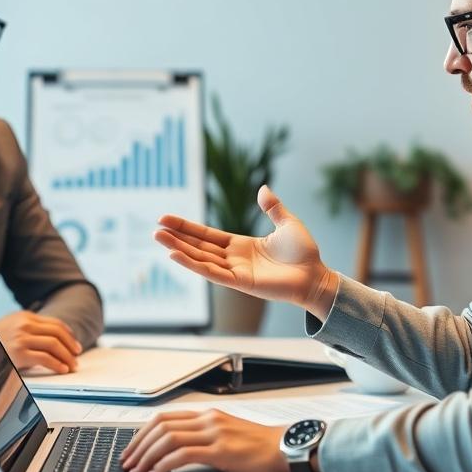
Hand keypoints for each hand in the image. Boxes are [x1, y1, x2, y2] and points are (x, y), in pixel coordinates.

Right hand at [0, 310, 81, 373]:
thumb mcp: (11, 327)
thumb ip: (29, 329)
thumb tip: (54, 342)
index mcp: (24, 316)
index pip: (55, 324)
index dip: (69, 335)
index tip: (75, 345)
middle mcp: (24, 325)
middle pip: (57, 333)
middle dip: (71, 346)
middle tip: (77, 356)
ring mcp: (21, 338)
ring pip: (54, 345)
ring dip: (67, 357)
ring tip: (71, 365)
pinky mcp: (18, 354)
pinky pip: (45, 359)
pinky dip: (57, 364)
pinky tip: (62, 369)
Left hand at [120, 409, 289, 471]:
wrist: (285, 449)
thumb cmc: (259, 447)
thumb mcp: (227, 436)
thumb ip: (204, 438)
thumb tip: (176, 452)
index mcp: (207, 415)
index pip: (164, 418)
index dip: (142, 434)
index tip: (130, 450)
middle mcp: (208, 420)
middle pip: (161, 426)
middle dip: (138, 446)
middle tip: (127, 463)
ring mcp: (214, 433)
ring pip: (168, 438)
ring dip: (147, 456)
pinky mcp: (221, 450)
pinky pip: (184, 454)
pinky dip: (165, 464)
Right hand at [154, 185, 339, 318]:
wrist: (316, 275)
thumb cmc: (304, 254)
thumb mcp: (288, 223)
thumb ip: (273, 208)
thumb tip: (263, 188)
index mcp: (240, 245)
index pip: (206, 235)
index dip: (187, 228)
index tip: (165, 219)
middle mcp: (233, 259)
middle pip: (198, 247)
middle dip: (176, 238)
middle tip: (154, 229)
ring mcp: (235, 272)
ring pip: (200, 259)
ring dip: (178, 249)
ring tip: (158, 238)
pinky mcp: (240, 283)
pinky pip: (212, 273)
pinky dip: (193, 264)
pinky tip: (176, 256)